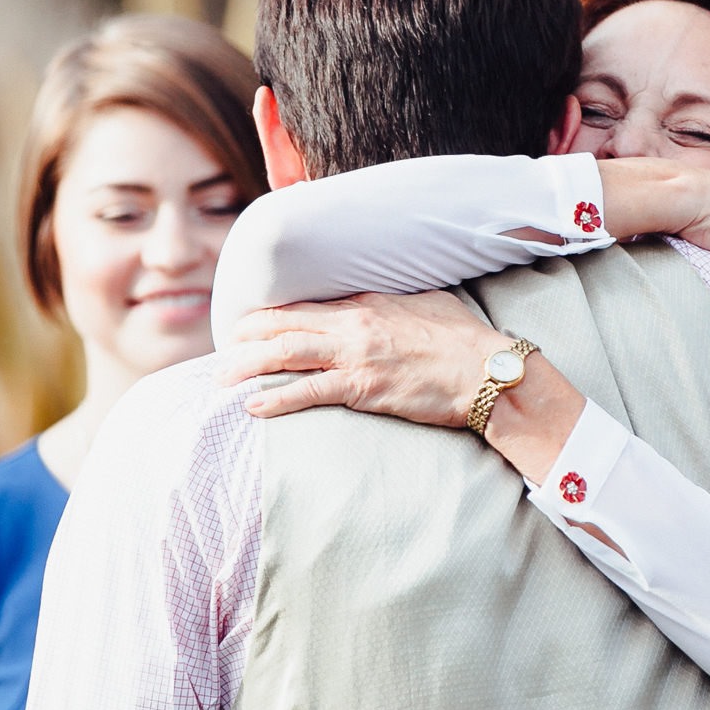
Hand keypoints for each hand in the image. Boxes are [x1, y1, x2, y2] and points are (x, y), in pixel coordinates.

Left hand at [215, 291, 506, 426]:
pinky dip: (276, 399)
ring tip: (222, 379)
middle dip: (245, 337)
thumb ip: (394, 303)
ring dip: (247, 366)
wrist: (488, 371)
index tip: (247, 327)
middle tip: (221, 352)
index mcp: (367, 302)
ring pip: (286, 354)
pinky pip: (309, 391)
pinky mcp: (364, 387)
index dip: (269, 316)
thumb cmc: (464, 341)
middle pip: (284, 325)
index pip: (305, 305)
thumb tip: (380, 304)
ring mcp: (357, 355)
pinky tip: (253, 407)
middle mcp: (355, 323)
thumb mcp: (427, 304)